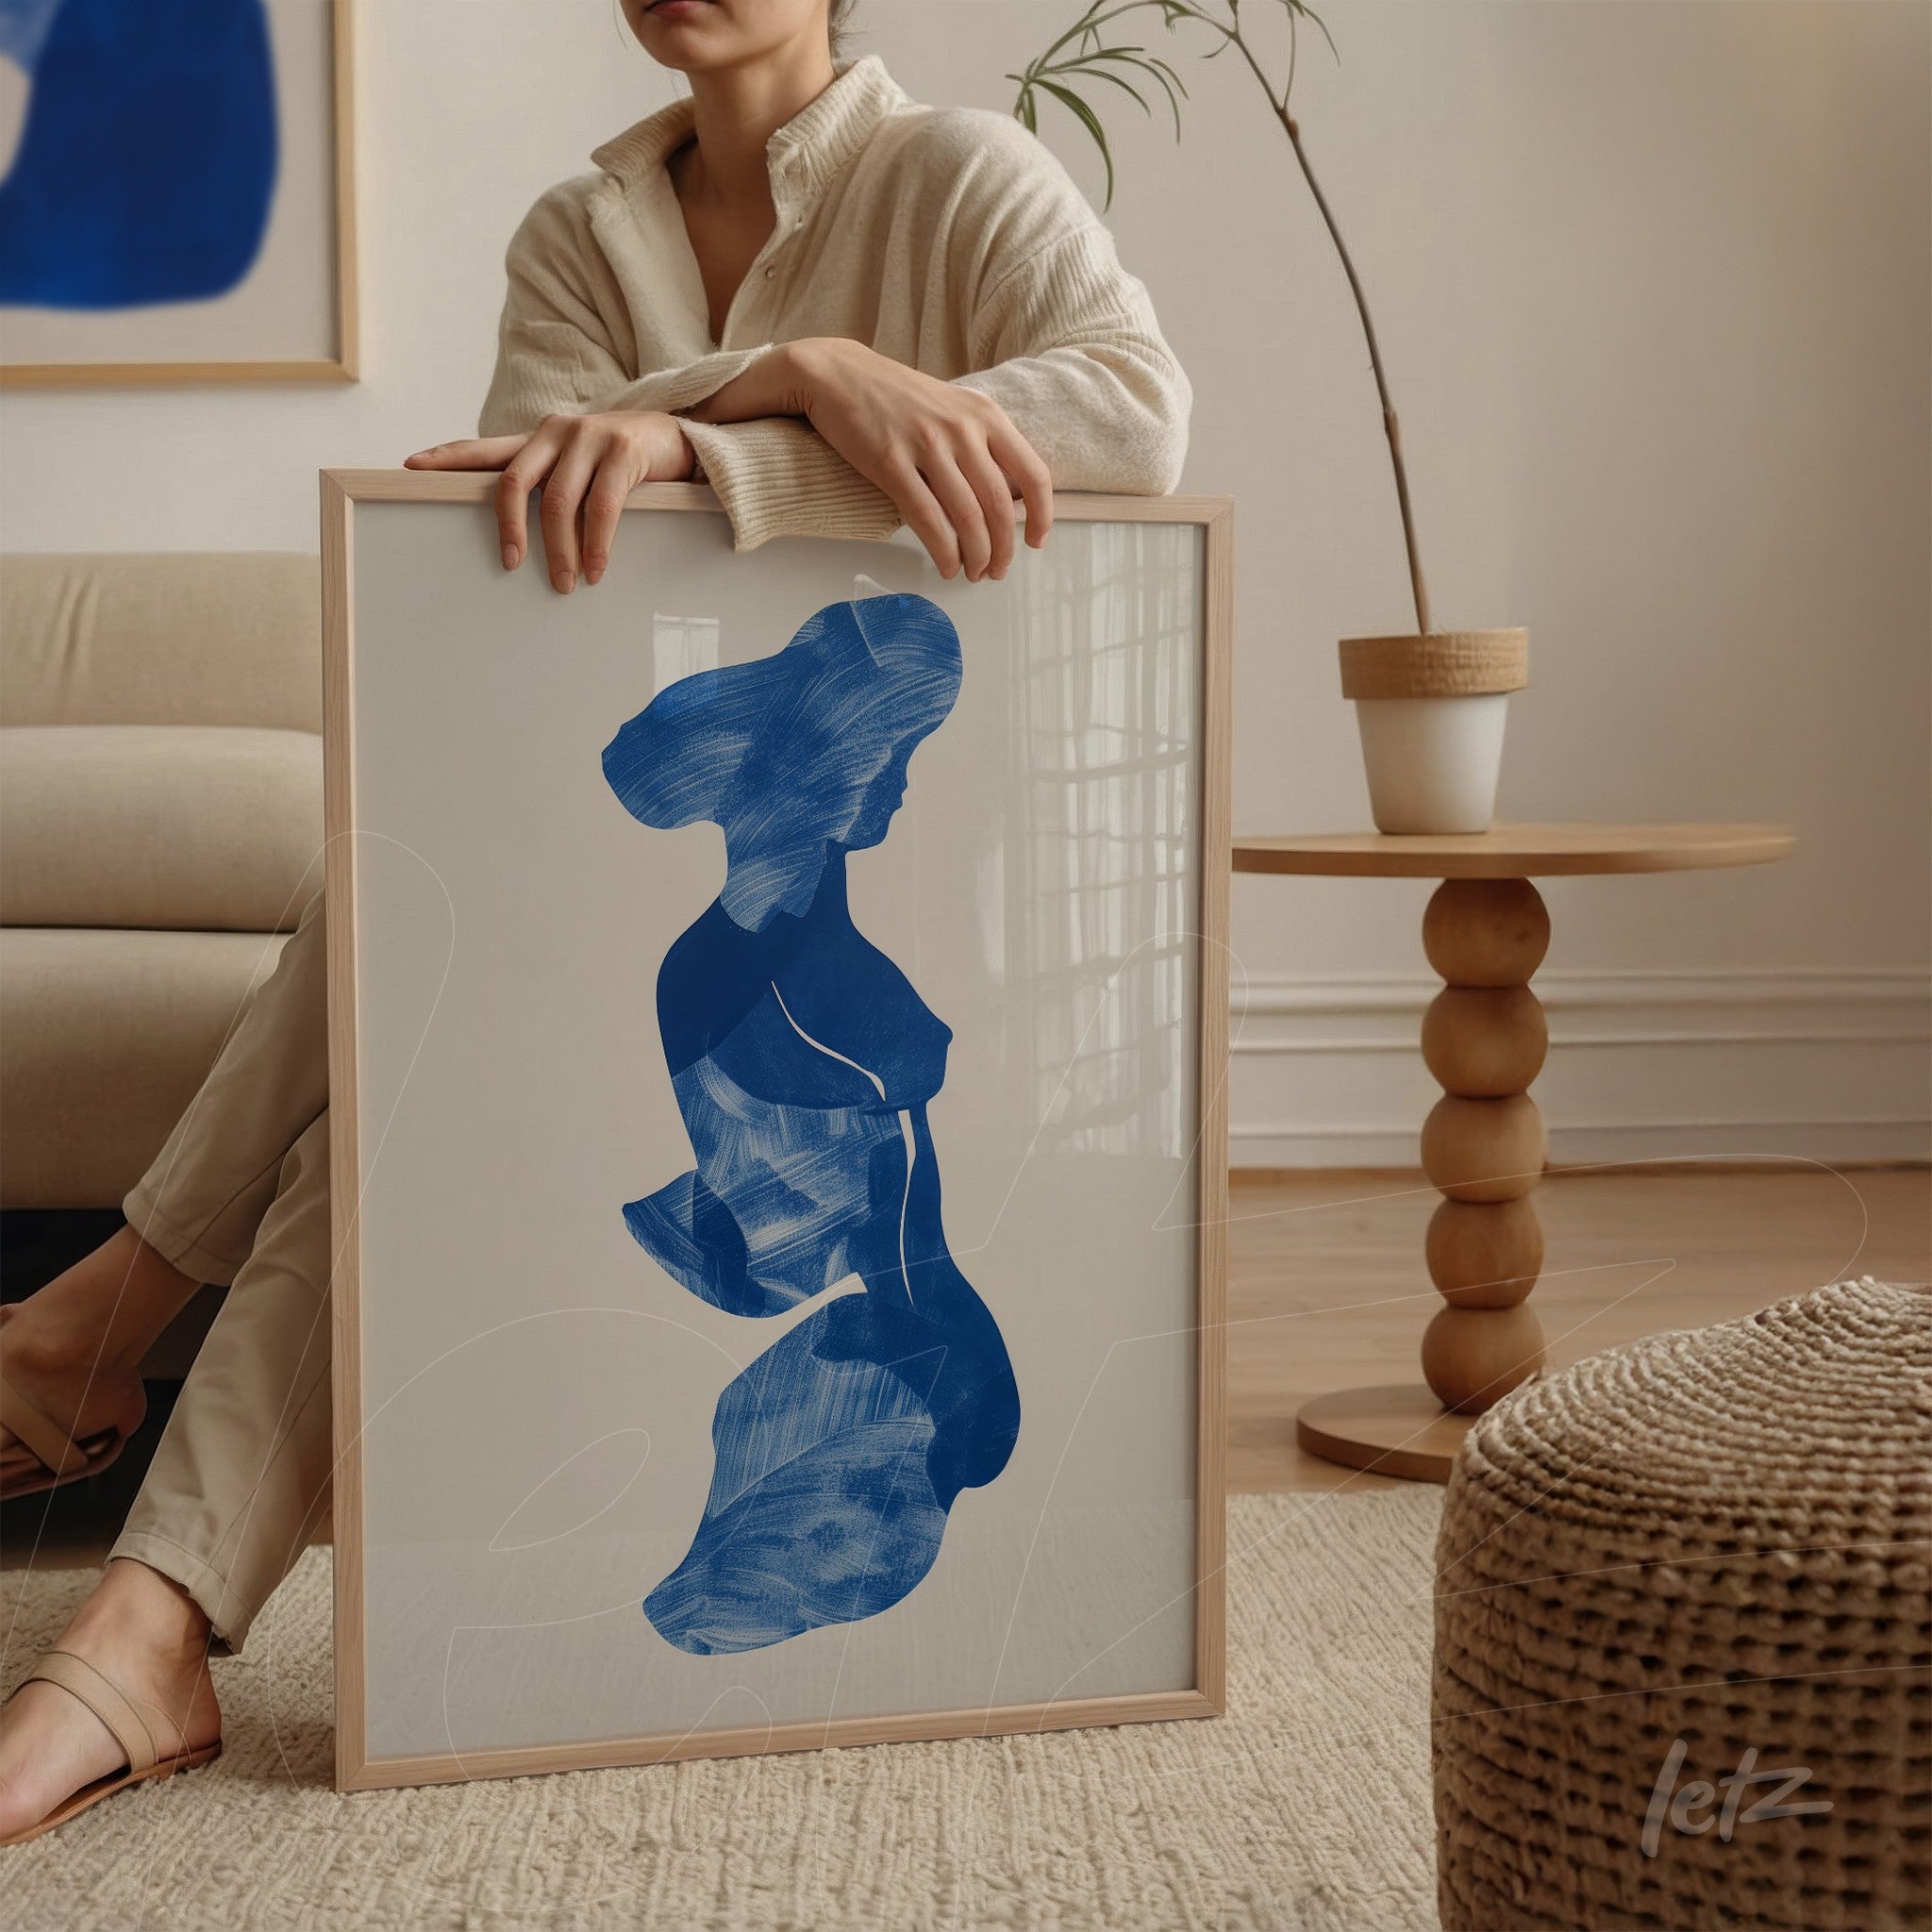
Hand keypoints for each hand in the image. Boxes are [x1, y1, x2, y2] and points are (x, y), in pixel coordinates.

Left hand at [403, 410, 695, 591]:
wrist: (678, 439)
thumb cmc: (623, 464)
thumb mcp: (580, 470)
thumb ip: (550, 487)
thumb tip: (518, 536)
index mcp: (540, 440)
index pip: (485, 449)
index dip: (447, 457)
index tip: (410, 467)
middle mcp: (556, 433)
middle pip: (514, 481)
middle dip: (509, 527)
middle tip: (510, 564)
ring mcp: (589, 438)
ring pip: (557, 501)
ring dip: (559, 549)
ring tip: (564, 583)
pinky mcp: (622, 452)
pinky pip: (601, 507)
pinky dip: (596, 544)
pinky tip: (595, 569)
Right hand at [691, 339, 1052, 581]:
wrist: (836, 373)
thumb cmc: (895, 397)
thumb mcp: (951, 407)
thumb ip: (980, 443)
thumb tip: (1003, 496)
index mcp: (984, 416)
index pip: (1032, 473)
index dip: (1042, 516)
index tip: (1036, 542)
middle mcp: (962, 429)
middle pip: (1000, 506)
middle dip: (1003, 549)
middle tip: (997, 571)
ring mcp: (926, 445)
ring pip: (967, 517)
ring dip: (975, 557)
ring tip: (972, 573)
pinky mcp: (890, 462)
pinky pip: (927, 519)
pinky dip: (943, 551)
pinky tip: (945, 566)